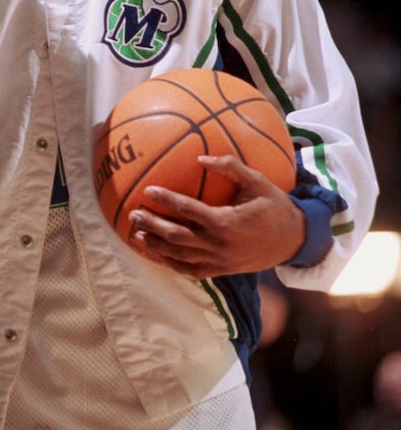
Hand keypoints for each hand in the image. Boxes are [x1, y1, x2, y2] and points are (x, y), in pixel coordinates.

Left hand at [126, 155, 304, 277]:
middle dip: (152, 225)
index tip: (149, 190)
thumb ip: (231, 167)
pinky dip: (172, 265)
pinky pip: (192, 271)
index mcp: (226, 222)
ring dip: (156, 247)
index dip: (166, 199)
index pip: (188, 209)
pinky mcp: (222, 271)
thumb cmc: (275, 207)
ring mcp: (220, 261)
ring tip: (136, 235)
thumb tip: (201, 158)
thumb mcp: (258, 182)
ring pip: (180, 257)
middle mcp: (219, 244)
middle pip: (177, 237)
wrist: (295, 241)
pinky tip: (157, 256)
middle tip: (133, 213)